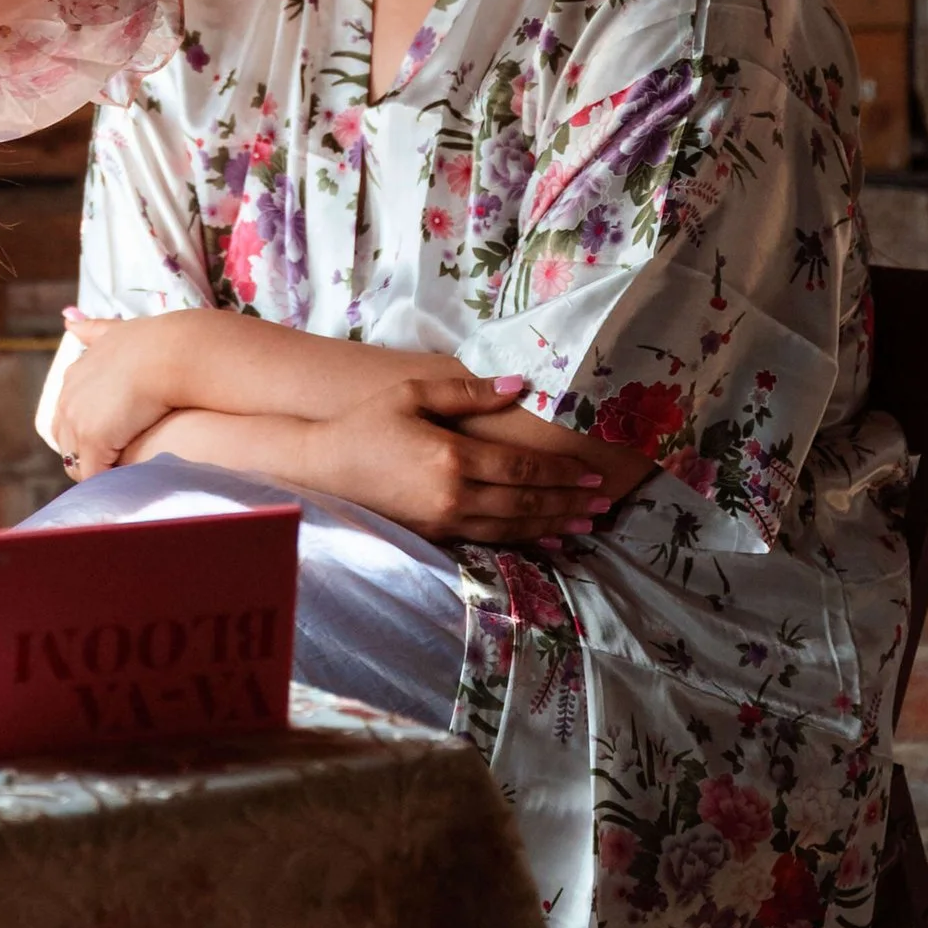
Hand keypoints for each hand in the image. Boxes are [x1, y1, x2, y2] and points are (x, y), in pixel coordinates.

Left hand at [45, 313, 190, 480]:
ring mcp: (78, 421)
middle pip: (66, 442)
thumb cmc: (153, 342)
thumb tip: (69, 321)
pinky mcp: (94, 440)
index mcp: (73, 376)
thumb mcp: (115, 330)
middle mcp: (68, 399)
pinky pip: (94, 475)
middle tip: (114, 467)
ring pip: (78, 462)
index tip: (108, 441)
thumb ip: (93, 329)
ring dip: (96, 472)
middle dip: (85, 456)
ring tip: (119, 483)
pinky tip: (125, 488)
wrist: (170, 353)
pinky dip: (107, 484)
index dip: (86, 431)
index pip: (67, 416)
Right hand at [304, 380, 649, 546]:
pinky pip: (490, 542)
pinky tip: (546, 541)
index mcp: (452, 457)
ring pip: (513, 528)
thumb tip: (519, 385)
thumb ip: (468, 393)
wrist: (322, 465)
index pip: (522, 469)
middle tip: (604, 501)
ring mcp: (444, 520)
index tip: (592, 472)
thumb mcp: (412, 394)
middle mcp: (453, 494)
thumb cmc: (366, 422)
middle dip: (569, 502)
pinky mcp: (434, 536)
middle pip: (525, 503)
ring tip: (587, 524)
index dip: (561, 473)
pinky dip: (524, 542)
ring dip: (554, 525)